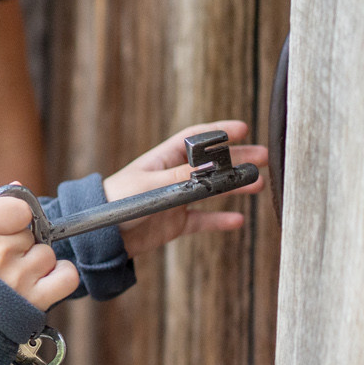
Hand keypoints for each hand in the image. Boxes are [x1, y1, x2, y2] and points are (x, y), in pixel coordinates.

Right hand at [0, 190, 79, 309]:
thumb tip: (16, 187)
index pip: (20, 207)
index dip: (14, 218)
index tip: (3, 231)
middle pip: (31, 234)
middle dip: (20, 245)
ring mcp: (18, 278)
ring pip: (47, 254)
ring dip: (36, 265)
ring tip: (13, 279)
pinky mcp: (35, 302)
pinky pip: (66, 276)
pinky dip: (59, 277)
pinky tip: (40, 283)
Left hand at [103, 120, 267, 257]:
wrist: (100, 236)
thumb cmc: (115, 201)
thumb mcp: (149, 185)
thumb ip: (181, 178)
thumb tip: (210, 168)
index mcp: (163, 159)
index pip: (195, 139)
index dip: (218, 132)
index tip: (242, 129)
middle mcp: (173, 177)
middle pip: (211, 164)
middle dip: (237, 159)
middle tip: (263, 157)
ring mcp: (176, 199)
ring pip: (212, 190)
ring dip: (235, 187)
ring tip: (259, 184)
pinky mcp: (175, 222)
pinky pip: (203, 220)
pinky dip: (219, 220)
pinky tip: (238, 220)